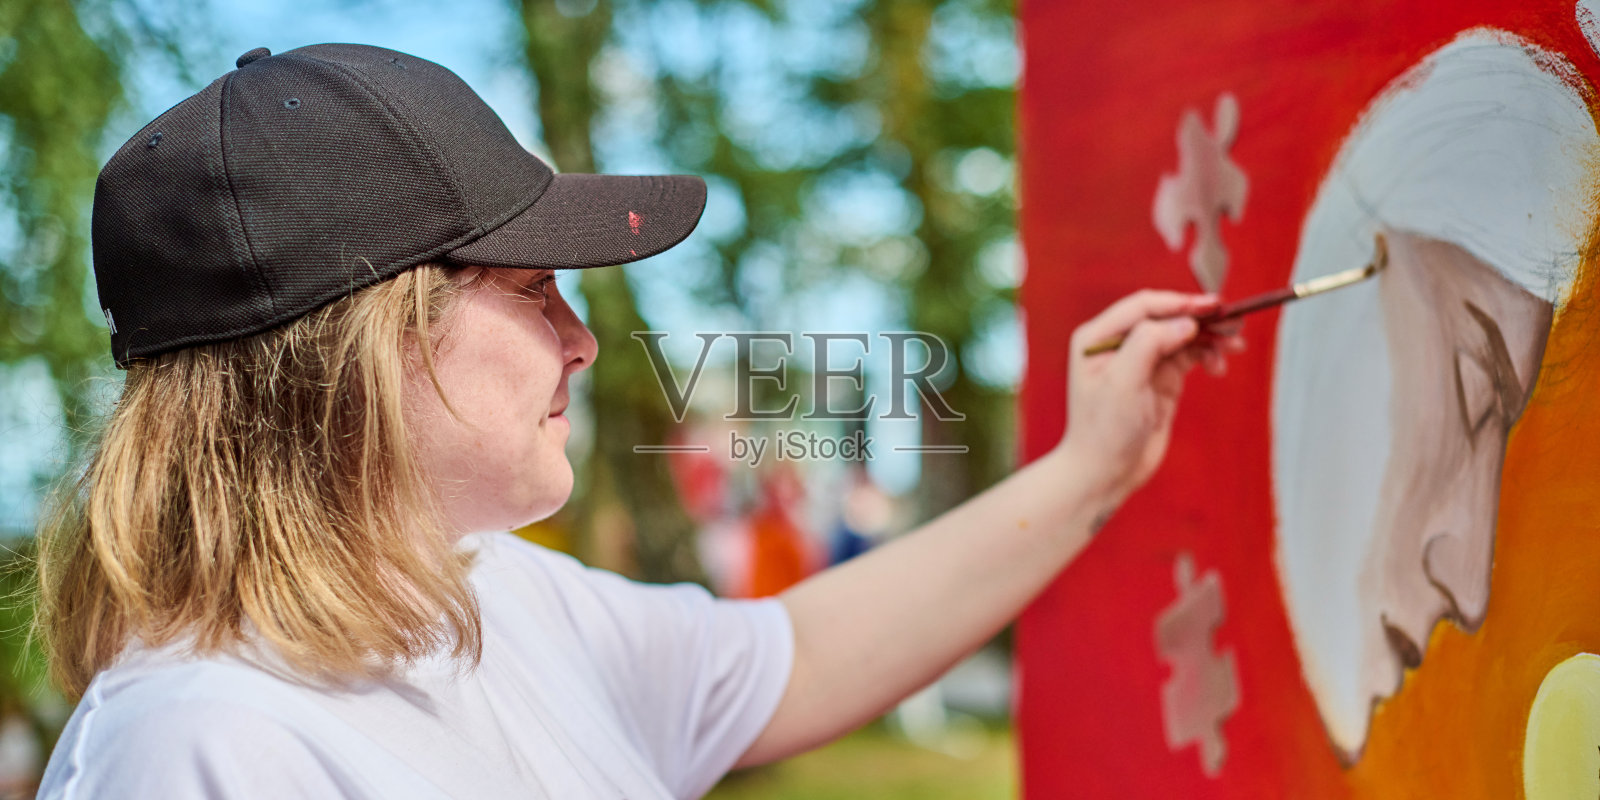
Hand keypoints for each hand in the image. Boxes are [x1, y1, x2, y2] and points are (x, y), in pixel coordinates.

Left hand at [1056, 290, 1243, 511]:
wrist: (1106, 473)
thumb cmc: (1104, 430)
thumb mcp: (1123, 383)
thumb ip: (1149, 344)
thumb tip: (1184, 321)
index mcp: (1098, 337)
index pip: (1144, 306)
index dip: (1179, 302)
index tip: (1212, 307)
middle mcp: (1119, 343)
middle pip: (1167, 317)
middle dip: (1200, 319)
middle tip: (1233, 325)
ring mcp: (1142, 360)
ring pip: (1182, 335)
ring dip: (1209, 337)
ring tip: (1234, 347)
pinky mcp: (1161, 378)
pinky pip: (1189, 355)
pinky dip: (1207, 355)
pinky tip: (1219, 367)